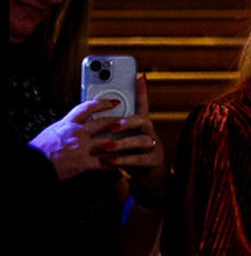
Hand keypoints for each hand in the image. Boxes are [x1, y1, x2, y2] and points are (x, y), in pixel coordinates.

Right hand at [28, 97, 121, 180]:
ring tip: (129, 143)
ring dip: (120, 143)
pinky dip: (111, 164)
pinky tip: (118, 164)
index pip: (87, 108)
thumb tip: (72, 127)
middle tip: (129, 120)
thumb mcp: (51, 132)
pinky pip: (103, 163)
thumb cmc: (39, 151)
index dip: (102, 103)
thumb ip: (65, 128)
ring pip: (108, 142)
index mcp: (67, 124)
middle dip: (118, 121)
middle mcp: (77, 133)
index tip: (112, 102)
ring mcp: (82, 147)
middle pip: (103, 123)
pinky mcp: (84, 162)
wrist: (34, 165)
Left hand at [100, 75, 165, 191]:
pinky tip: (111, 160)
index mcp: (140, 125)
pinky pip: (139, 158)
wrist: (150, 178)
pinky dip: (124, 159)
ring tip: (106, 146)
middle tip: (111, 124)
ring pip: (142, 140)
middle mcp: (149, 132)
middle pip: (143, 120)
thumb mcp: (122, 139)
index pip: (142, 104)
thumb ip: (112, 129)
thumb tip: (91, 117)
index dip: (141, 91)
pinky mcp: (153, 161)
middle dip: (127, 120)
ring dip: (122, 142)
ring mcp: (154, 146)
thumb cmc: (132, 155)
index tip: (138, 77)